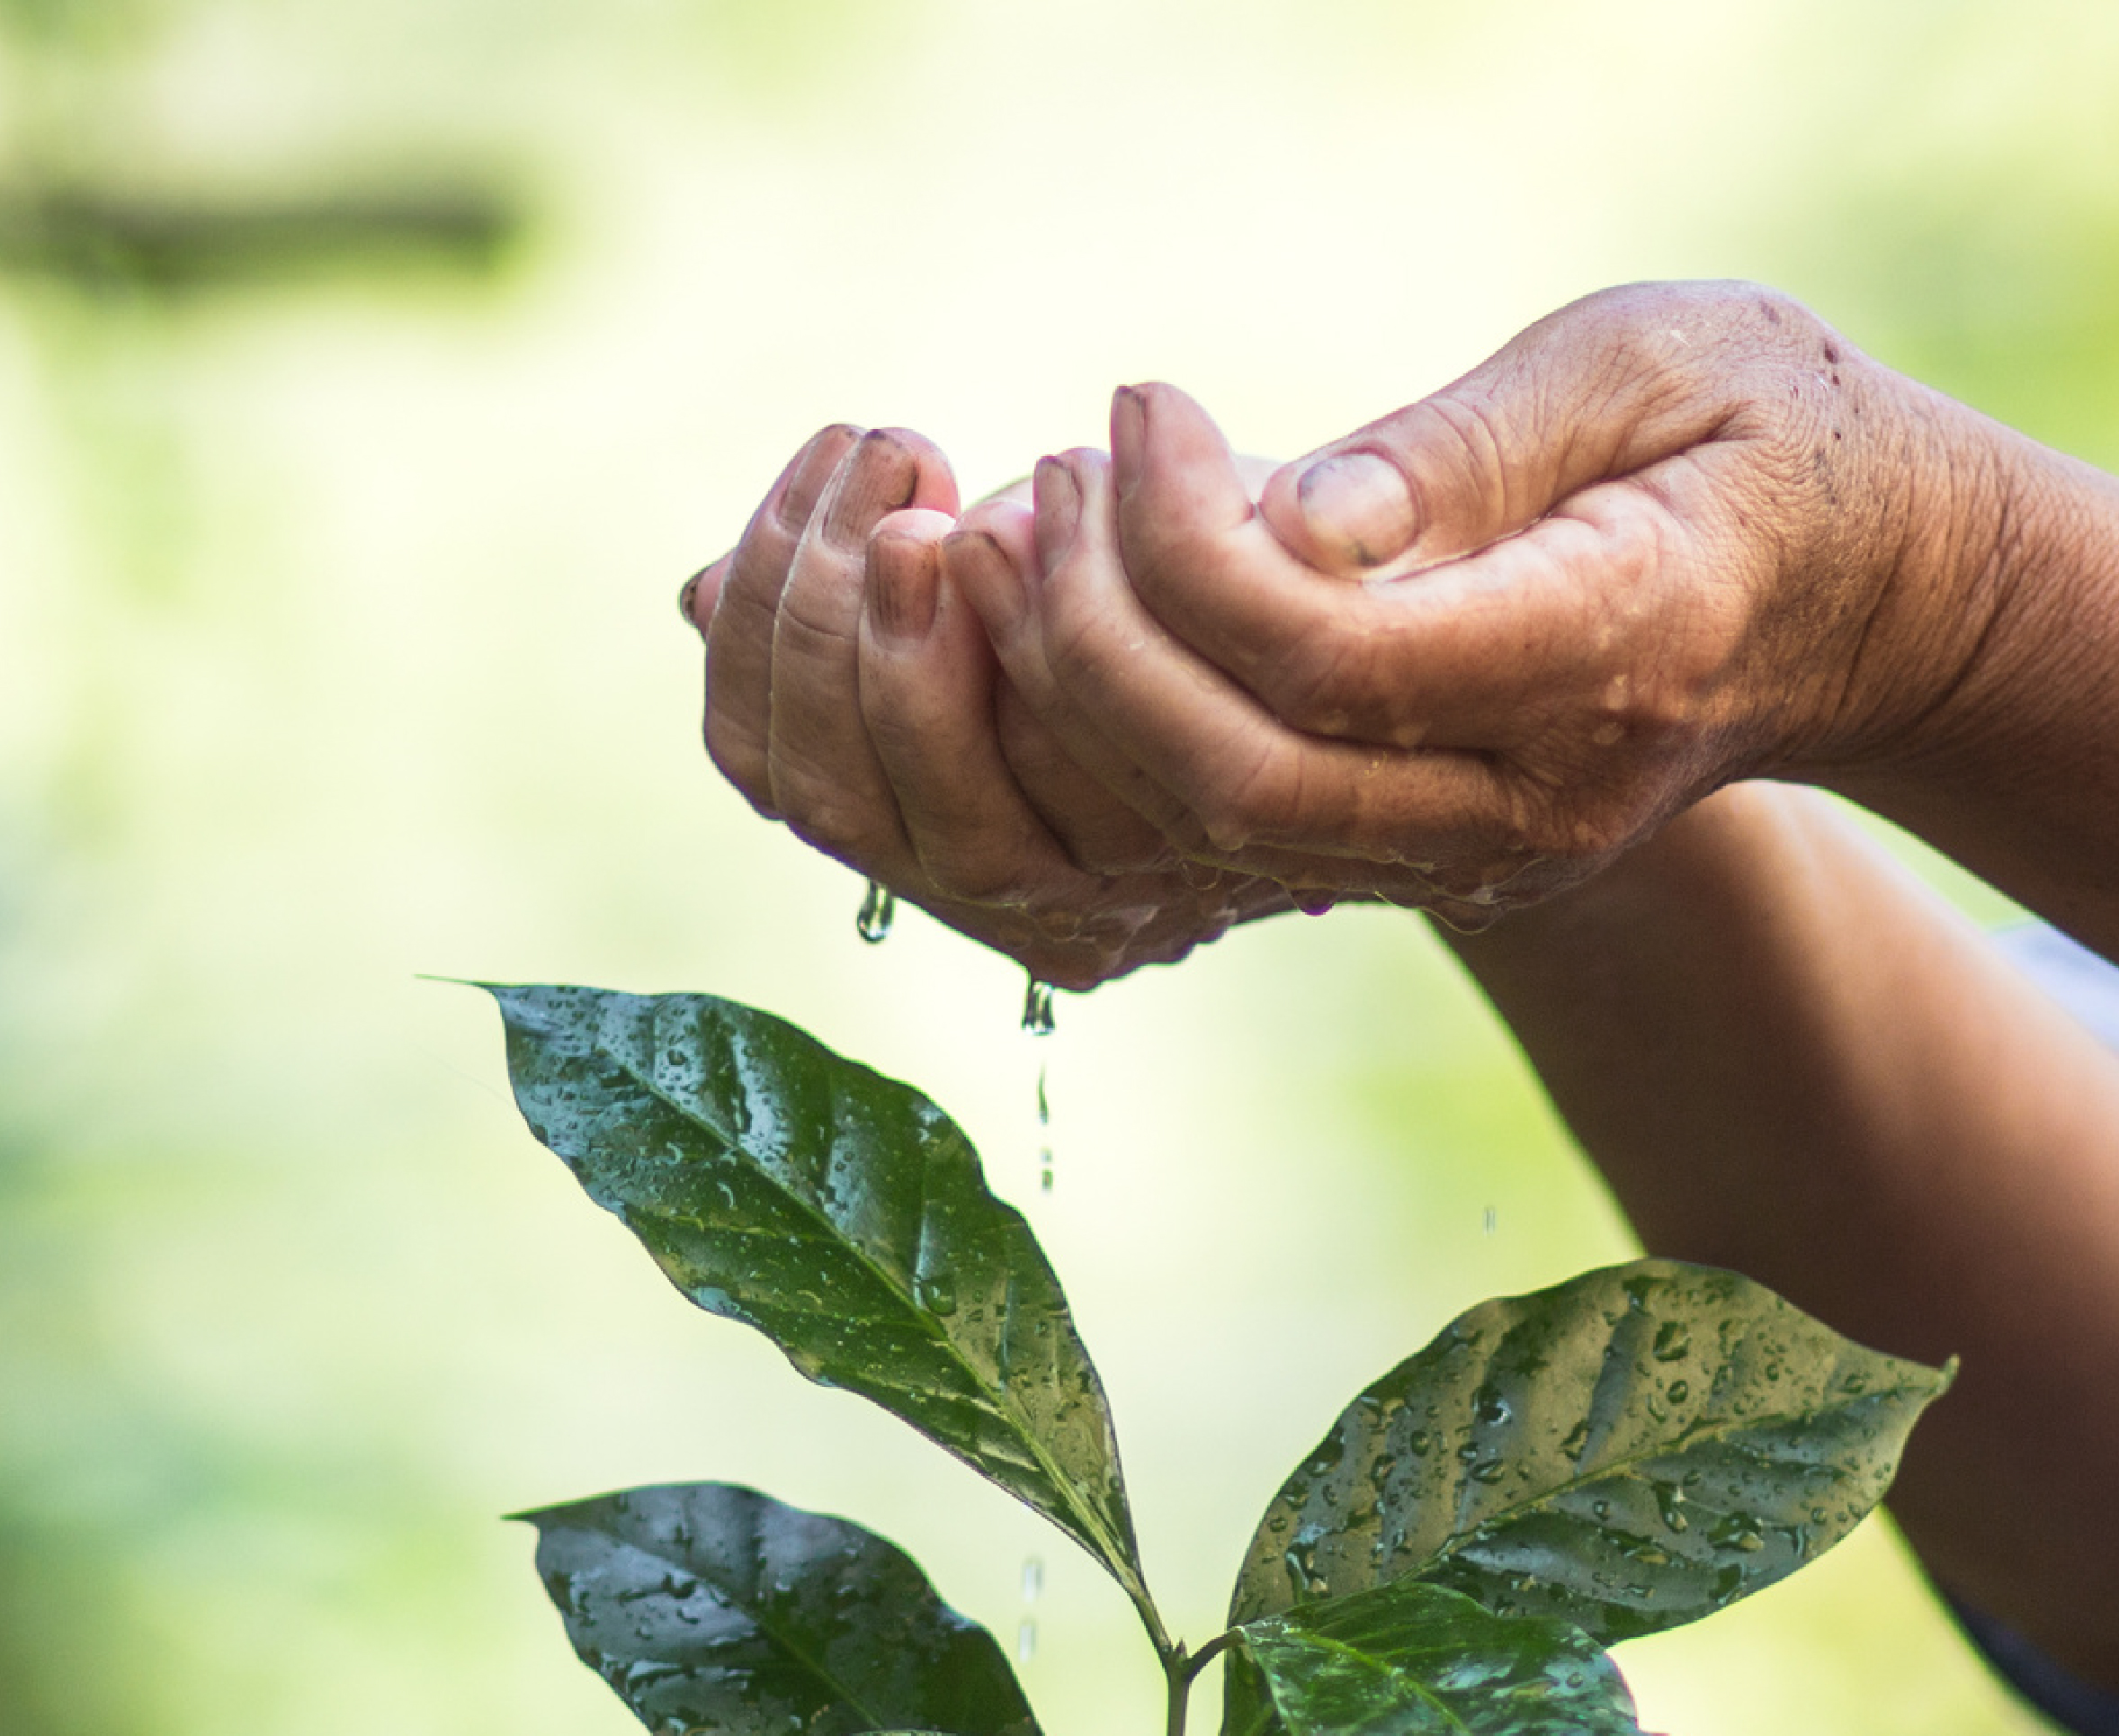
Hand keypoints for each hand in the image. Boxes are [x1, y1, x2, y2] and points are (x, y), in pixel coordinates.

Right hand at [683, 423, 1303, 989]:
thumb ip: (876, 604)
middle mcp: (1011, 902)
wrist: (1422, 629)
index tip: (821, 472)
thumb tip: (696, 593)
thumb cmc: (1209, 589)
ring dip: (905, 635)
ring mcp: (1105, 900)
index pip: (776, 772)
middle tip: (882, 450)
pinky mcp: (1199, 870)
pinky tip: (1028, 520)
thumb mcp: (1021, 582)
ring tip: (929, 480)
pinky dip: (1022, 658)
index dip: (761, 629)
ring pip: (936, 813)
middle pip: (836, 802)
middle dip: (823, 616)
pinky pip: (1061, 790)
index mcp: (935, 836)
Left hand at [942, 286, 2014, 912]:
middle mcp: (1541, 798)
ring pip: (1219, 835)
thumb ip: (1469, 443)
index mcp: (1615, 647)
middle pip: (1243, 784)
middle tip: (1048, 479)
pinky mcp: (1430, 860)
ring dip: (1083, 692)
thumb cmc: (1764, 438)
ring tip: (1036, 527)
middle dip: (1093, 639)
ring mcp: (1487, 856)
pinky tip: (1089, 602)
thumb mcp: (1652, 361)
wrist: (1869, 602)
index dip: (1188, 544)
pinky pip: (1237, 838)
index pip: (1335, 661)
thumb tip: (1290, 517)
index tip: (1143, 404)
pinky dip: (1128, 735)